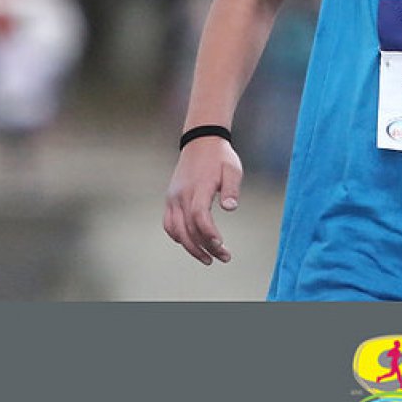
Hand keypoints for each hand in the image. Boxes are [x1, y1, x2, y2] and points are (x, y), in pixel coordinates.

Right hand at [163, 138, 242, 264]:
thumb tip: (230, 208)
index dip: (208, 233)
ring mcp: (173, 198)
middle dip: (205, 247)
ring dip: (191, 247)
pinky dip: (178, 237)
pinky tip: (192, 245)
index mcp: (199, 187)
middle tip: (224, 257)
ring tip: (208, 258)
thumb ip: (232, 188)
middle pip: (189, 229)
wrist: (200, 142)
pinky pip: (169, 224)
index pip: (199, 216)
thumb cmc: (220, 157)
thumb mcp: (233, 168)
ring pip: (176, 230)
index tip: (221, 245)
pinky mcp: (170, 199)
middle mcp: (182, 195)